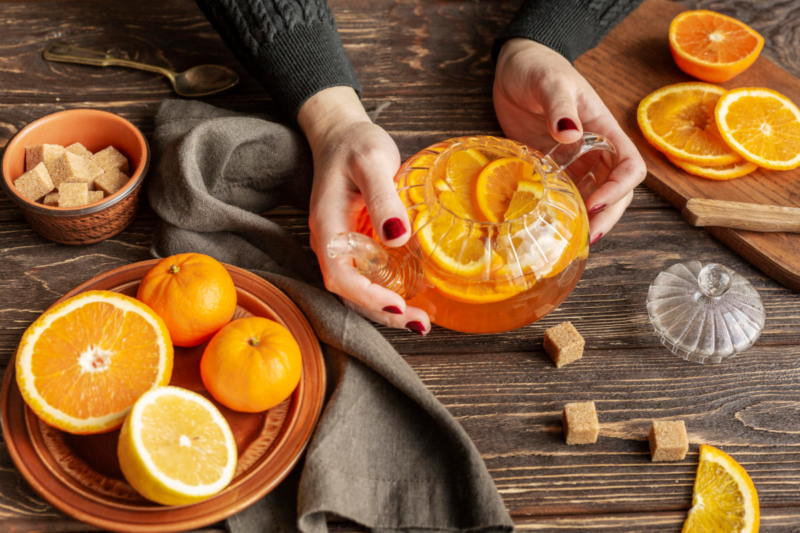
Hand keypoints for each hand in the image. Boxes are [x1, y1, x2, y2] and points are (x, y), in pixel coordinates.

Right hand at [298, 87, 429, 334]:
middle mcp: (329, 242)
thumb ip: (383, 198)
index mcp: (328, 226)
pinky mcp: (353, 243)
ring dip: (385, 308)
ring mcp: (340, 245)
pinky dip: (386, 291)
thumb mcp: (372, 162)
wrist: (341, 134)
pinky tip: (411, 296)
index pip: (340, 275)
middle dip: (382, 312)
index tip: (399, 304)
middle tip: (420, 323)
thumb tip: (398, 237)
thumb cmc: (355, 144)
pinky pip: (366, 275)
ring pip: (357, 288)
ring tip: (420, 320)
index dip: (368, 295)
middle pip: (349, 291)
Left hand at [494, 39, 646, 243]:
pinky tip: (550, 228)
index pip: (629, 167)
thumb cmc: (537, 67)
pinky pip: (563, 196)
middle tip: (587, 237)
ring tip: (571, 240)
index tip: (595, 203)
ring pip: (591, 199)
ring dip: (586, 221)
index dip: (619, 189)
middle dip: (606, 216)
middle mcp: (594, 151)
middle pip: (615, 192)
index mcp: (604, 130)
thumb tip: (569, 134)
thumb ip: (560, 106)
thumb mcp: (550, 81)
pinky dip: (562, 213)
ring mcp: (572, 162)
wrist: (513, 68)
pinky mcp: (550, 169)